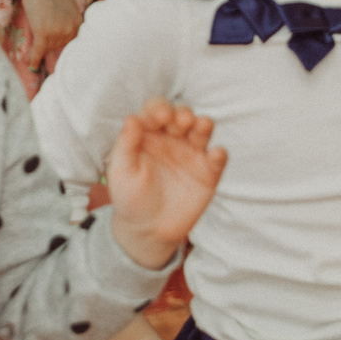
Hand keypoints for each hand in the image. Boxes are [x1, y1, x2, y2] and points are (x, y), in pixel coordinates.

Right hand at [18, 0, 83, 69]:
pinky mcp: (44, 31)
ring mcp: (58, 30)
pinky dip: (33, 58)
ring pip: (47, 48)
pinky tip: (29, 64)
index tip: (55, 53)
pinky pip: (38, 50)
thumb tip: (60, 33)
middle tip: (37, 48)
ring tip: (30, 54)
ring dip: (38, 51)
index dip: (60, 45)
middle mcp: (71, 28)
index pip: (70, 41)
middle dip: (47, 46)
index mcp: (79, 22)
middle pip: (58, 46)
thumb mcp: (63, 6)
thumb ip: (65, 20)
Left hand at [104, 99, 226, 268]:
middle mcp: (172, 139)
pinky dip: (219, 154)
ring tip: (202, 126)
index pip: (156, 111)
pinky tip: (215, 154)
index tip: (160, 117)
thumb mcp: (121, 171)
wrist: (148, 230)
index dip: (159, 109)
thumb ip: (126, 144)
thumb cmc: (130, 198)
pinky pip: (217, 159)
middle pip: (182, 115)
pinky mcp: (208, 172)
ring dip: (204, 125)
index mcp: (149, 135)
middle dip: (183, 113)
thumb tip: (132, 117)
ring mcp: (192, 154)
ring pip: (202, 131)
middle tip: (181, 122)